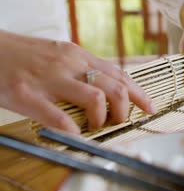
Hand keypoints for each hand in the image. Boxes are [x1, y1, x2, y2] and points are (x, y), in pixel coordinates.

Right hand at [0, 31, 154, 133]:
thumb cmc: (25, 55)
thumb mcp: (60, 55)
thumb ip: (83, 69)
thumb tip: (108, 88)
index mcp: (78, 56)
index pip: (119, 74)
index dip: (139, 93)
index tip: (150, 107)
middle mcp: (69, 64)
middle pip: (115, 88)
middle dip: (125, 110)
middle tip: (118, 122)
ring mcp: (49, 79)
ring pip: (95, 99)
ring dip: (102, 120)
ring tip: (94, 127)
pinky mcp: (26, 93)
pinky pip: (57, 116)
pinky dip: (72, 131)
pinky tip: (74, 136)